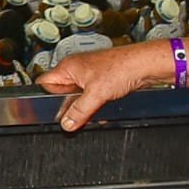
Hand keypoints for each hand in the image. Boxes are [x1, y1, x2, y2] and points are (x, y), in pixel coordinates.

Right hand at [43, 42, 160, 130]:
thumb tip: (67, 123)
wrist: (145, 65)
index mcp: (67, 67)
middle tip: (72, 115)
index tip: (49, 111)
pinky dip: (94, 104)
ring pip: (78, 95)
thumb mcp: (95, 94)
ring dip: (83, 105)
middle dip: (67, 105)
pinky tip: (100, 108)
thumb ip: (79, 111)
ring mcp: (90, 75)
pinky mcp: (102, 80)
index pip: (44, 83)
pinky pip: (91, 96)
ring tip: (90, 110)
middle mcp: (76, 69)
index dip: (43, 97)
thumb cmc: (122, 66)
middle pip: (61, 92)